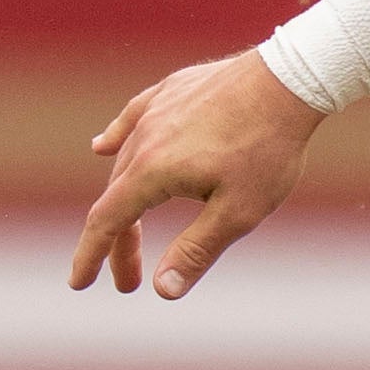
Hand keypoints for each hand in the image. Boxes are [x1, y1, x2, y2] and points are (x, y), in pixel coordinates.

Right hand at [75, 51, 323, 299]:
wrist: (290, 78)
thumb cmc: (268, 148)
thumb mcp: (238, 212)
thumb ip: (196, 251)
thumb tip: (162, 291)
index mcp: (153, 170)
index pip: (107, 221)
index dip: (91, 255)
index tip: (79, 283)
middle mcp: (144, 137)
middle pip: (117, 197)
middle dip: (119, 242)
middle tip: (129, 281)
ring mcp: (157, 109)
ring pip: (126, 159)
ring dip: (124, 199)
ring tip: (127, 230)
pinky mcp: (173, 90)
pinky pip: (134, 118)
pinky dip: (117, 139)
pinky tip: (105, 146)